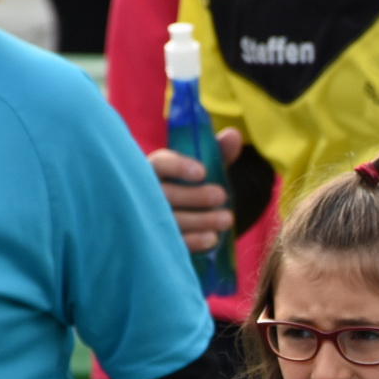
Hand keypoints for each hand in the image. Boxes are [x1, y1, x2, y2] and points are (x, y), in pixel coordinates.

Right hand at [150, 126, 242, 253]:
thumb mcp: (204, 169)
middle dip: (195, 196)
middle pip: (165, 194)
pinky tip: (212, 238)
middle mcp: (145, 193)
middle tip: (221, 195)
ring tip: (227, 219)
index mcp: (154, 169)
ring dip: (200, 220)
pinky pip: (172, 243)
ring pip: (170, 220)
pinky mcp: (156, 242)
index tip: (202, 172)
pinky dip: (193, 241)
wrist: (185, 223)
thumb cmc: (191, 188)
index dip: (179, 166)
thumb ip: (218, 152)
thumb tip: (233, 135)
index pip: (159, 163)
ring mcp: (148, 219)